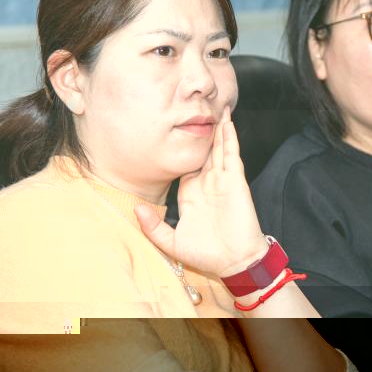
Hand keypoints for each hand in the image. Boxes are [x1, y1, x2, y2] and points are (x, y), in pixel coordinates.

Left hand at [135, 107, 268, 279]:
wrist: (234, 262)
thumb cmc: (207, 254)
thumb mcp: (171, 242)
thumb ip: (152, 227)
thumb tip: (136, 208)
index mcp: (191, 195)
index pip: (185, 166)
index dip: (181, 150)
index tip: (171, 131)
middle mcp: (206, 184)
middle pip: (204, 151)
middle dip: (204, 132)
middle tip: (199, 111)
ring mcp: (222, 181)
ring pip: (219, 148)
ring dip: (220, 128)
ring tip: (219, 108)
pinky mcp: (235, 181)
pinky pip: (232, 155)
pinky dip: (230, 138)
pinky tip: (228, 123)